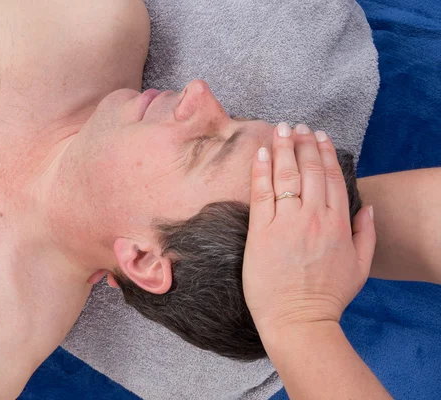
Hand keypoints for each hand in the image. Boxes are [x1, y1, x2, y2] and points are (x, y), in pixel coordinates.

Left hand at [242, 123, 375, 336]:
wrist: (298, 320)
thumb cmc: (328, 296)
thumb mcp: (361, 266)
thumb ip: (366, 234)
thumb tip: (368, 208)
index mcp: (339, 224)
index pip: (333, 178)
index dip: (326, 154)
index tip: (320, 137)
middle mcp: (314, 218)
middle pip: (309, 171)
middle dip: (304, 144)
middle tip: (298, 126)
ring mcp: (287, 223)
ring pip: (286, 176)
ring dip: (284, 148)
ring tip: (281, 129)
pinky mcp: (261, 232)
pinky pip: (261, 193)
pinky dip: (262, 171)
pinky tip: (262, 153)